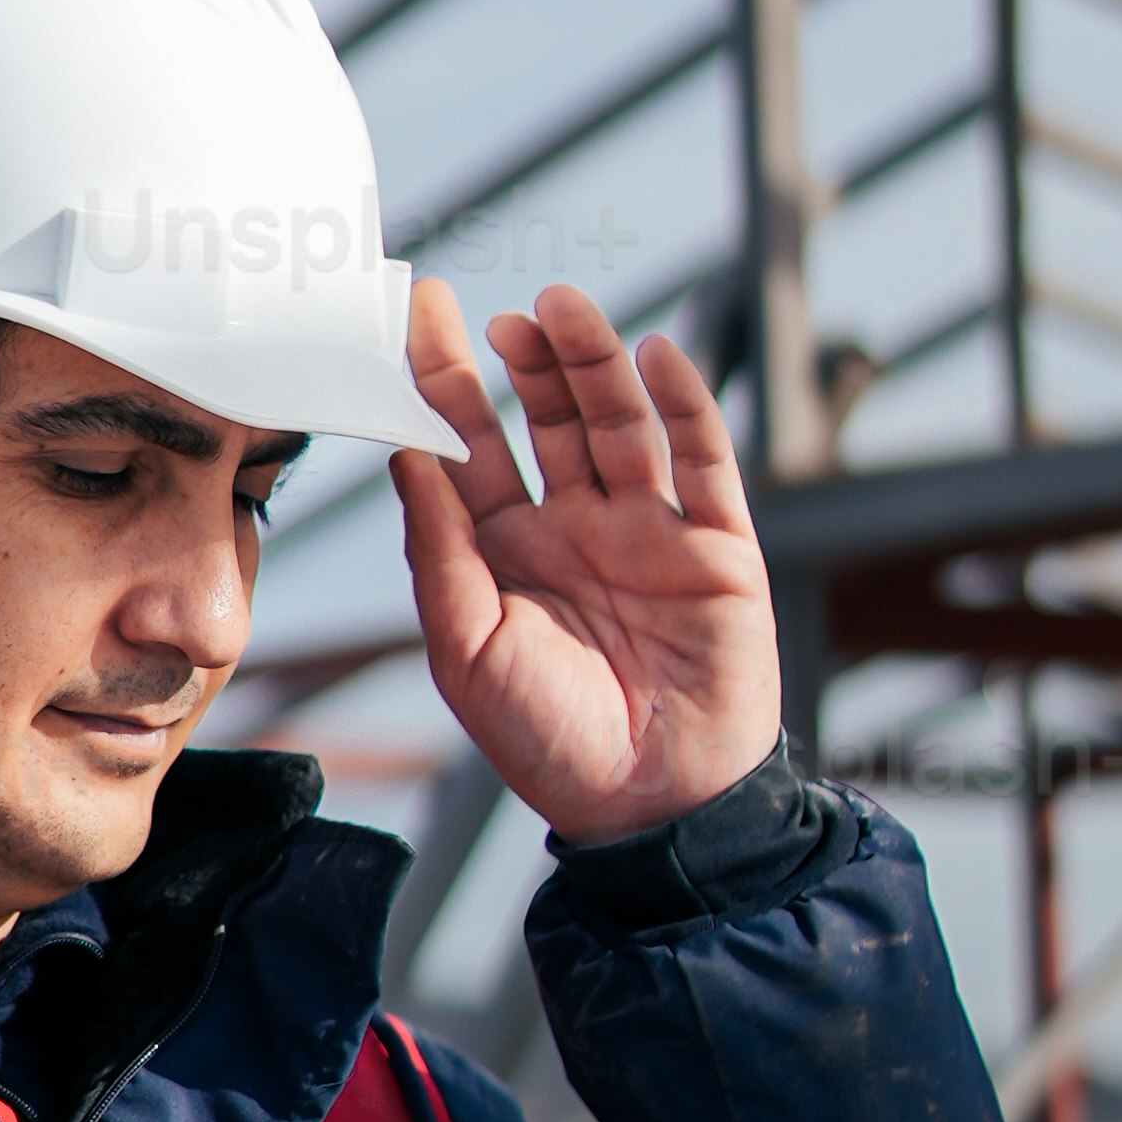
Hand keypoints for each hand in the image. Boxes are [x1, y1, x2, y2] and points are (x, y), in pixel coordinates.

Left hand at [391, 278, 783, 844]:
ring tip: (561, 311)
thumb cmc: (548, 742)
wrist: (653, 810)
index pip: (469, 444)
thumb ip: (439, 551)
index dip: (444, 380)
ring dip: (593, 363)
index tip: (419, 313)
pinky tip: (658, 356)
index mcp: (506, 550)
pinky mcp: (717, 546)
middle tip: (495, 313)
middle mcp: (576, 527)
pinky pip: (704, 460)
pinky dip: (686, 405)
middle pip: (548, 418)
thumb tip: (403, 454)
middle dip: (524, 360)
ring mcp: (649, 530)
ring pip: (620, 424)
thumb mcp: (468, 649)